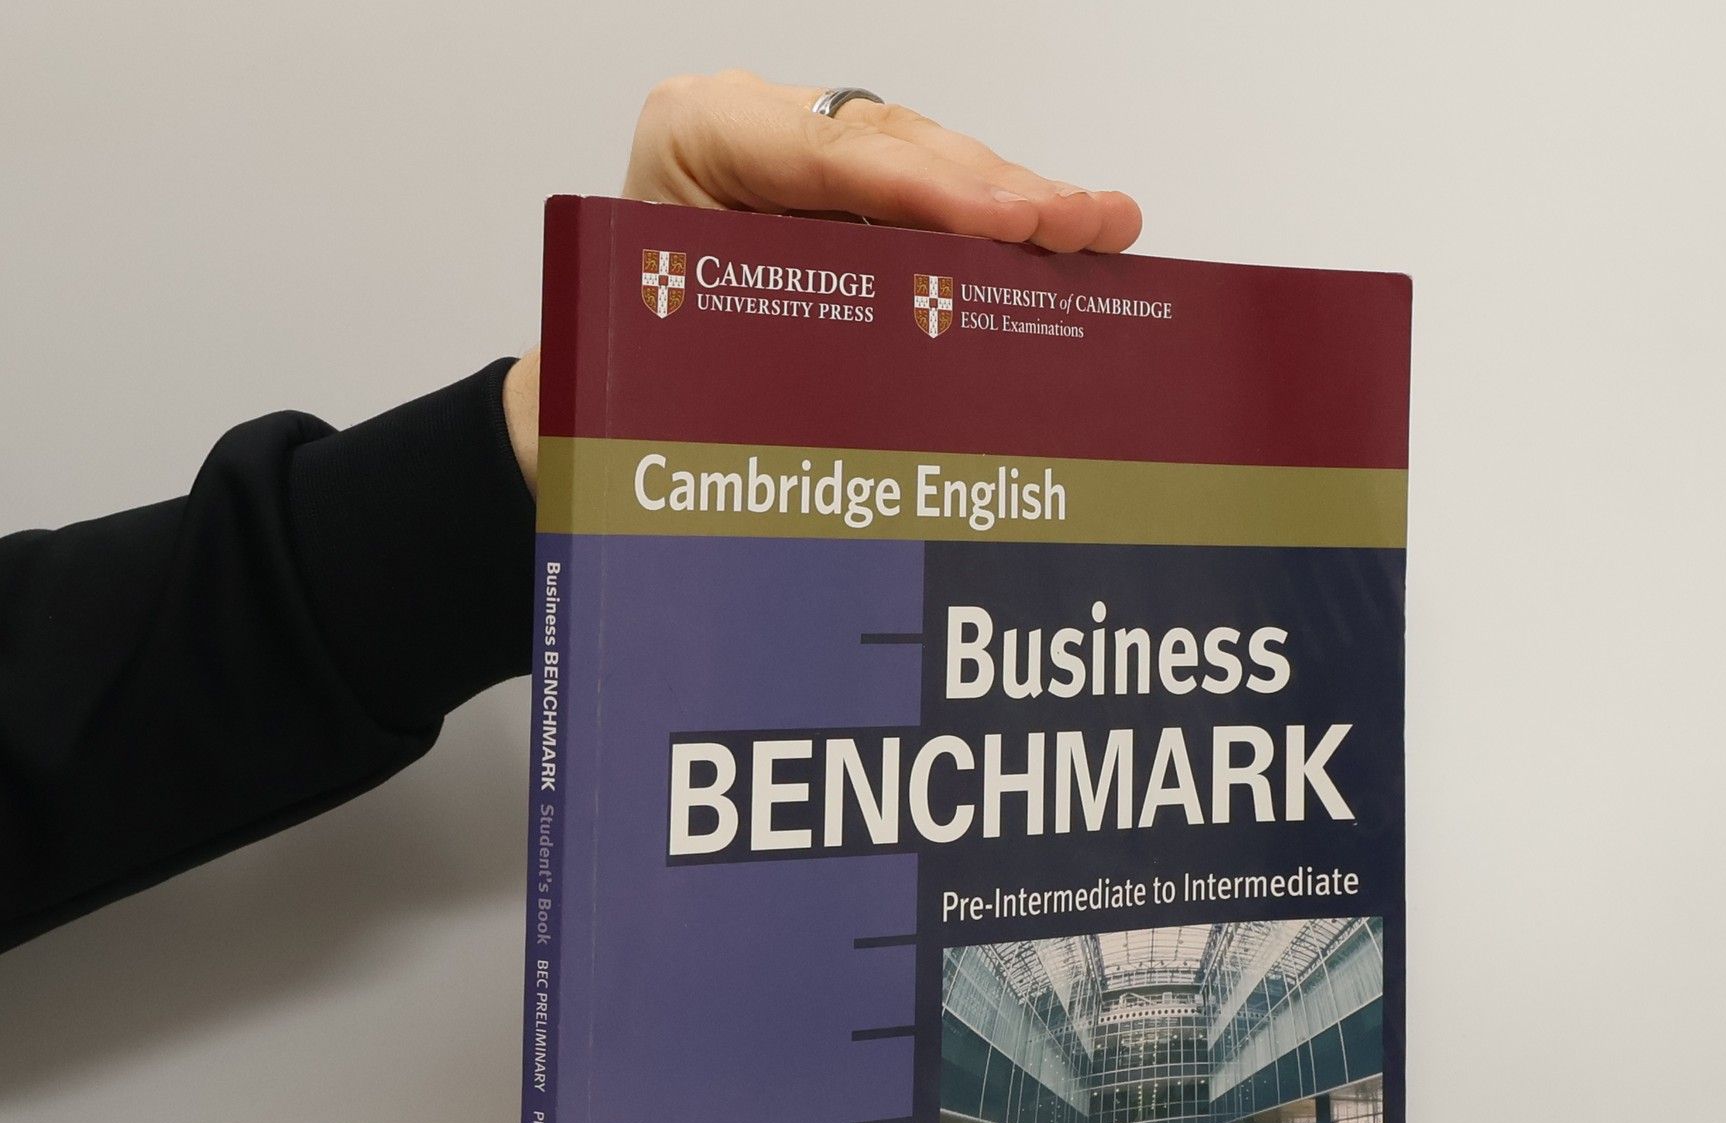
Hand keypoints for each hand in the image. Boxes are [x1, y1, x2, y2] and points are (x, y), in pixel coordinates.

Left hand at [504, 70, 1142, 487]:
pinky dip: (997, 216)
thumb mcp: (687, 343)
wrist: (602, 372)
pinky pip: (926, 189)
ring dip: (1019, 200)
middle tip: (1082, 225)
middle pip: (896, 146)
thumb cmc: (630, 365)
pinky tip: (1068, 229)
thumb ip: (781, 328)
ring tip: (1103, 226)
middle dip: (998, 189)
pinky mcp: (839, 184)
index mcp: (698, 138)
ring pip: (927, 160)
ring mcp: (802, 147)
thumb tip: (902, 361)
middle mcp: (755, 126)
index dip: (927, 187)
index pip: (830, 157)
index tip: (1008, 220)